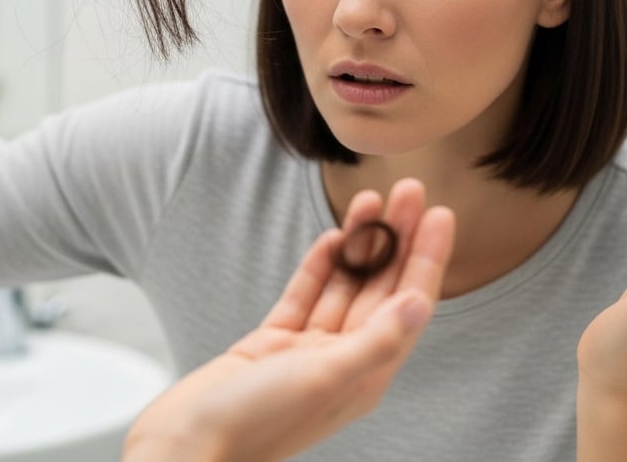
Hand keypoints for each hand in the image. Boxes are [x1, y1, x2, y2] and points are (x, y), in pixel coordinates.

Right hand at [121, 179, 455, 461]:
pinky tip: (333, 238)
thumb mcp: (323, 380)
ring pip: (344, 287)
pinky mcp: (271, 345)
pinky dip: (319, 267)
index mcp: (365, 376)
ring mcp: (306, 353)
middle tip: (409, 189)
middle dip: (398, 239)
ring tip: (371, 199)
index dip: (427, 258)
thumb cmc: (253, 425)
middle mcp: (342, 363)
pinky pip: (305, 298)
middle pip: (381, 290)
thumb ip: (374, 341)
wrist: (187, 446)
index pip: (409, 306)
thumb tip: (419, 303)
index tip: (438, 213)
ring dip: (360, 243)